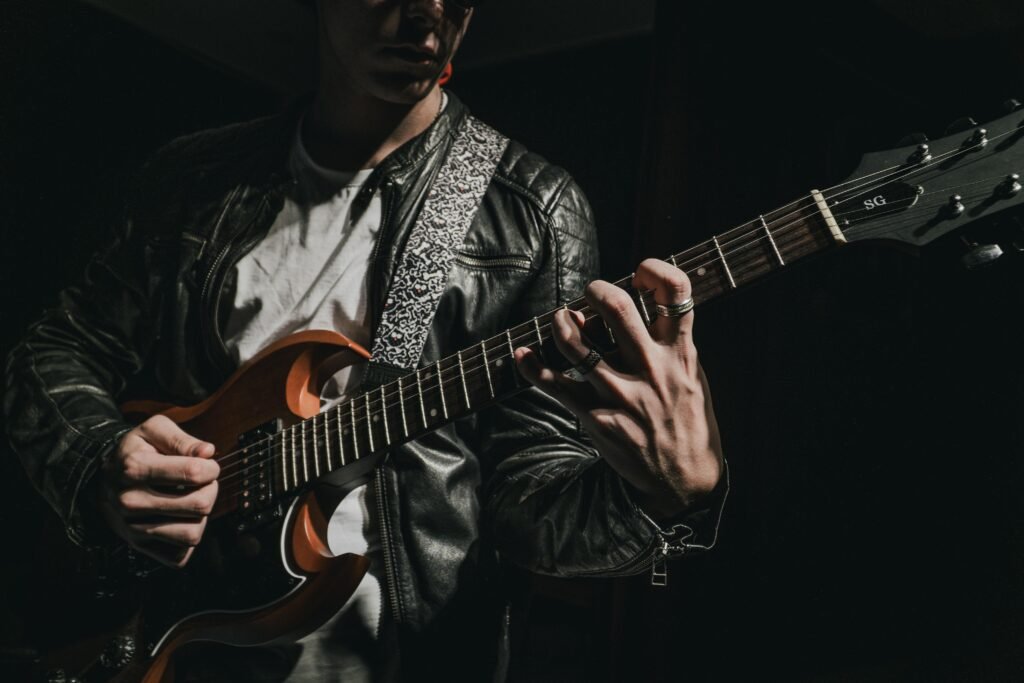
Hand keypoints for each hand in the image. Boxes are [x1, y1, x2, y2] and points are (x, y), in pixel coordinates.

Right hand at [98, 415, 218, 567]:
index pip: (195, 473)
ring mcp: (132, 528)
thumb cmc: (136, 452)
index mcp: (134, 467)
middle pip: (200, 505)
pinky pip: (180, 555)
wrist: (102, 481)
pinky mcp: (138, 547)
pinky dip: (187, 539)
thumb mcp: (154, 430)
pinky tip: (180, 519)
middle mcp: (130, 501)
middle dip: (210, 490)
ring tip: (191, 501)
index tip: (205, 464)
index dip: (211, 467)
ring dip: (201, 517)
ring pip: (192, 534)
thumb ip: (182, 439)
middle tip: (201, 483)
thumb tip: (207, 453)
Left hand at [515, 259, 722, 517]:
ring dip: (560, 324)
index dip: (656, 270)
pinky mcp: (597, 418)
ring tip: (560, 321)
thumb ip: (669, 343)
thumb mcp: (692, 376)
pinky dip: (533, 368)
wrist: (685, 479)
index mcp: (681, 354)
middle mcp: (652, 369)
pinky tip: (522, 356)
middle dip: (596, 290)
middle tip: (590, 292)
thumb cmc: (687, 420)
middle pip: (618, 308)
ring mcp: (622, 394)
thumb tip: (635, 306)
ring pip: (577, 345)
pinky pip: (557, 386)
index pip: (677, 293)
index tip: (640, 273)